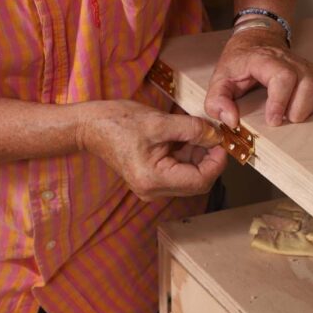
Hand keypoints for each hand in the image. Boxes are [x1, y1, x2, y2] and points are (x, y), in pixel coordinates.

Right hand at [76, 100, 226, 201]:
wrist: (90, 126)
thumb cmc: (118, 122)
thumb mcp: (160, 122)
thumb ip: (192, 130)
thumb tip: (217, 136)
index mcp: (153, 179)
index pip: (200, 181)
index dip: (217, 162)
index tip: (222, 141)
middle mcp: (154, 190)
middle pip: (197, 182)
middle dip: (209, 158)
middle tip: (214, 134)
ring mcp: (153, 187)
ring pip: (191, 176)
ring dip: (200, 156)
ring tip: (199, 132)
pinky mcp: (153, 179)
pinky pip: (180, 172)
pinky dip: (188, 155)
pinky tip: (187, 137)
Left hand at [205, 29, 312, 127]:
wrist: (255, 41)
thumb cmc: (239, 63)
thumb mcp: (220, 80)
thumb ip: (217, 101)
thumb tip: (231, 120)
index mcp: (264, 60)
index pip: (283, 77)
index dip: (281, 101)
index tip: (273, 120)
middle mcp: (289, 60)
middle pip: (308, 84)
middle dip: (299, 109)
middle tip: (284, 119)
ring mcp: (306, 64)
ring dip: (312, 107)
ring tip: (295, 114)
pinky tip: (312, 106)